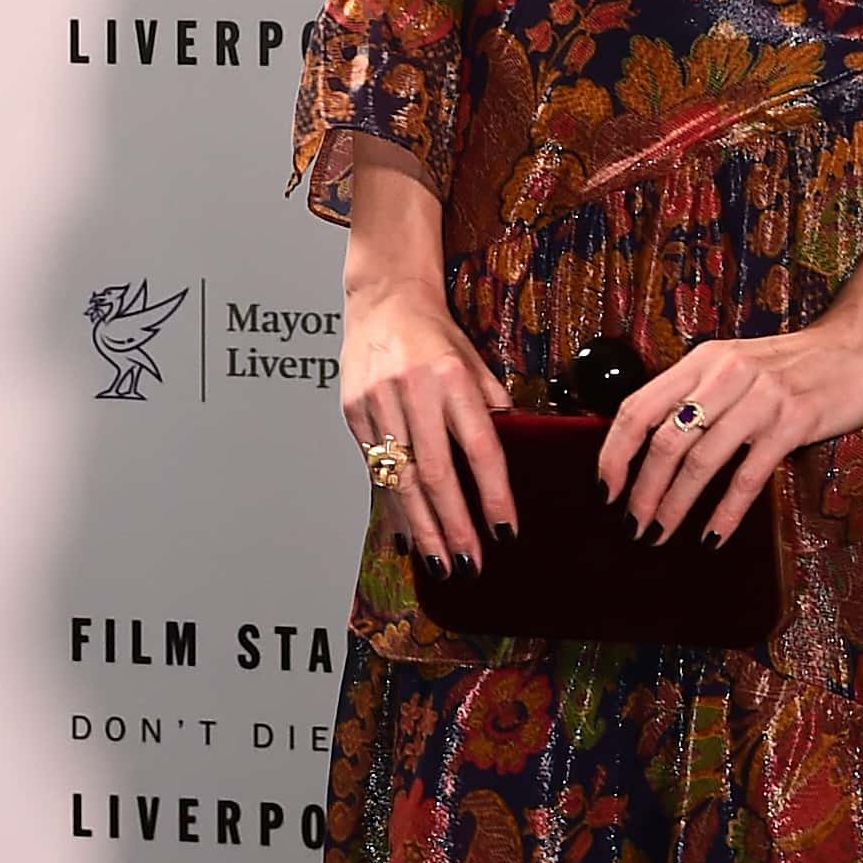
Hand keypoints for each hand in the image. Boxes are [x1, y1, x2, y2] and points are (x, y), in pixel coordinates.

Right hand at [339, 282, 515, 569]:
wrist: (383, 298)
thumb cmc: (435, 333)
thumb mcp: (474, 360)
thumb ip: (491, 407)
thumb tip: (509, 455)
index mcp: (451, 377)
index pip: (478, 448)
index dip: (493, 494)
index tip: (505, 531)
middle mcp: (412, 391)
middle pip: (434, 473)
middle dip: (453, 525)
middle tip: (470, 564)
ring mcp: (376, 402)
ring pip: (399, 480)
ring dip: (421, 528)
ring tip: (439, 563)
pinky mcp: (352, 412)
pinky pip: (373, 470)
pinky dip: (392, 506)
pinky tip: (407, 534)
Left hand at [597, 320, 862, 542]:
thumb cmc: (798, 365)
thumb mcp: (738, 367)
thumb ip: (699, 395)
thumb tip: (653, 445)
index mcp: (704, 360)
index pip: (639, 407)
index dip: (614, 453)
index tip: (605, 490)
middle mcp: (726, 374)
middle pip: (665, 440)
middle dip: (642, 491)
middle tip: (632, 526)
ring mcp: (761, 397)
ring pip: (701, 461)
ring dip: (674, 505)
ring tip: (660, 534)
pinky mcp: (794, 420)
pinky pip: (749, 475)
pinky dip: (725, 512)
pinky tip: (712, 536)